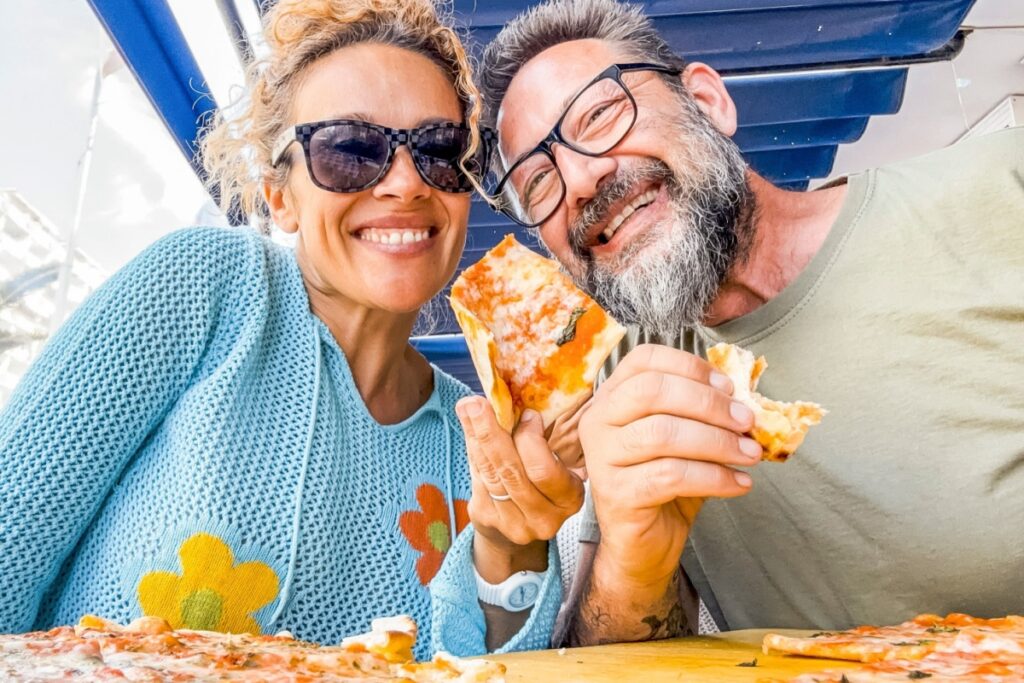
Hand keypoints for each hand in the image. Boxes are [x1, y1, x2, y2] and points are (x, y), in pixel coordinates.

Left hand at [456, 396, 584, 581]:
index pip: (544, 470)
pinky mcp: (488, 520)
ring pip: (490, 474)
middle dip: (492, 433)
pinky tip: (469, 429)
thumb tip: (523, 403)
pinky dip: (472, 450)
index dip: (531, 440)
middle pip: (511, 471)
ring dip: (476, 437)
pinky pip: (477, 479)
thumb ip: (545, 443)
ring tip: (468, 408)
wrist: (521, 529)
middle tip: (478, 403)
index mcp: (569, 500)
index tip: (527, 414)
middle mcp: (543, 518)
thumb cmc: (542, 485)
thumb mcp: (557, 468)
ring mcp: (514, 524)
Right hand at [579, 343, 760, 589]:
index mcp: (612, 398)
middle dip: (708, 403)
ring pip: (663, 433)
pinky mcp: (616, 493)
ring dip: (717, 442)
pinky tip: (738, 483)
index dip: (690, 366)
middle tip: (746, 421)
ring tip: (749, 454)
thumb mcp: (684, 439)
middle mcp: (598, 422)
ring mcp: (601, 458)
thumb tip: (744, 398)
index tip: (729, 387)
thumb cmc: (664, 486)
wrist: (643, 545)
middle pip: (652, 391)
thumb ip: (702, 414)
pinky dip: (714, 477)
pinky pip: (671, 475)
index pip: (643, 360)